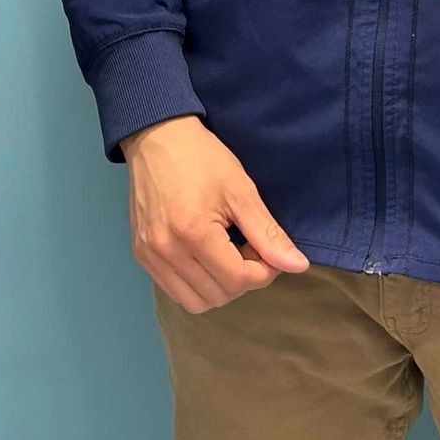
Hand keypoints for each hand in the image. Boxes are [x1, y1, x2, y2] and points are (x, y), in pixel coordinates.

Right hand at [121, 116, 308, 313]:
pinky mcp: (140, 255)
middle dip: (243, 278)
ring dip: (219, 287)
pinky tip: (204, 256)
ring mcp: (149, 256)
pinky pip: (174, 291)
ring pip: (196, 302)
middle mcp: (166, 251)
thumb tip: (298, 266)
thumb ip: (268, 233)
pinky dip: (196, 284)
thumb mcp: (241, 190)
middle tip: (246, 246)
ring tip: (225, 254)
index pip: (239, 280)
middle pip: (219, 296)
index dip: (263, 271)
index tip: (265, 248)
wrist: (157, 137)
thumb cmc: (202, 158)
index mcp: (193, 233)